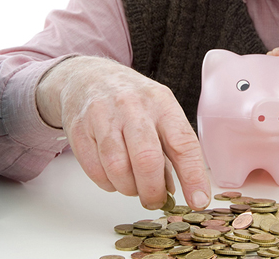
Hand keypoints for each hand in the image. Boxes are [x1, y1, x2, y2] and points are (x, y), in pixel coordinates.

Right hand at [36, 56, 210, 209]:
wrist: (87, 78)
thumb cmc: (131, 99)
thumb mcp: (159, 111)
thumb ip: (170, 147)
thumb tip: (175, 188)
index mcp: (161, 102)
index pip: (183, 142)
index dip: (192, 175)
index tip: (198, 200)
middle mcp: (133, 107)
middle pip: (147, 159)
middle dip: (153, 190)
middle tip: (155, 200)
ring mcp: (103, 117)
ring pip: (118, 169)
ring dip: (129, 188)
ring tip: (133, 185)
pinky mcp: (79, 130)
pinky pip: (96, 171)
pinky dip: (108, 183)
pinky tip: (114, 175)